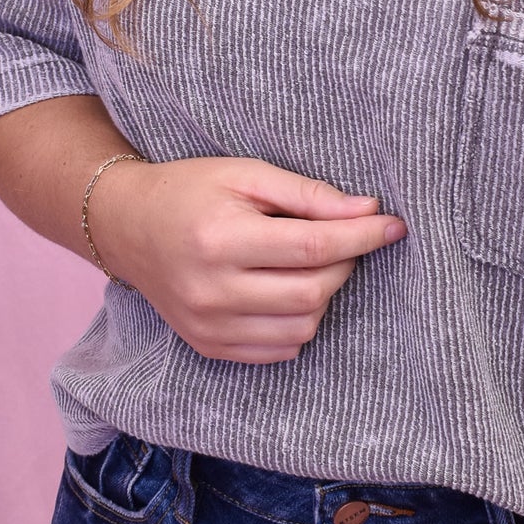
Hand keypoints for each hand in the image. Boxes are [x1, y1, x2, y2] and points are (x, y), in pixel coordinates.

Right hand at [87, 153, 406, 361]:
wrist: (128, 225)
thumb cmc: (192, 189)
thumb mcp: (247, 173)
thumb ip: (307, 194)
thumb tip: (367, 210)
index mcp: (221, 239)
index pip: (311, 248)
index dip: (361, 237)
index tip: (394, 225)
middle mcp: (213, 290)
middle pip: (311, 292)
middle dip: (345, 264)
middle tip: (346, 237)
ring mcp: (208, 327)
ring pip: (301, 328)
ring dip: (324, 296)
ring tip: (314, 263)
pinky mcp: (208, 346)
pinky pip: (278, 350)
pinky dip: (299, 323)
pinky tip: (290, 291)